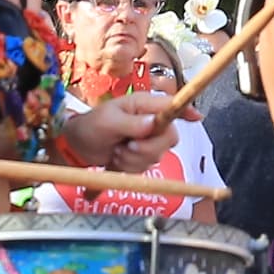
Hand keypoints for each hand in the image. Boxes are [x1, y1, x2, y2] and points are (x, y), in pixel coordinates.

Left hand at [62, 92, 179, 173]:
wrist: (76, 146)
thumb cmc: (90, 126)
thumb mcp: (108, 121)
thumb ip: (132, 123)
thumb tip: (153, 124)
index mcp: (144, 105)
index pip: (172, 106)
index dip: (186, 111)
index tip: (197, 118)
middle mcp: (150, 121)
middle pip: (169, 137)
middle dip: (148, 148)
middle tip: (127, 147)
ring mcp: (147, 139)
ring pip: (157, 155)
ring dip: (134, 160)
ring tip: (116, 152)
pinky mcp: (141, 156)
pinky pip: (146, 166)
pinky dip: (130, 168)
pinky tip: (117, 160)